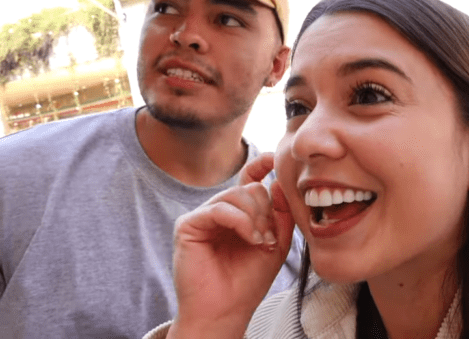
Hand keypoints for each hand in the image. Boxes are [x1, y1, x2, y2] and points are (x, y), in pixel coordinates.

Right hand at [167, 153, 294, 338]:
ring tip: (259, 241)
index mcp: (239, 214)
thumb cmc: (248, 280)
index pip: (249, 180)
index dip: (261, 165)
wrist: (226, 310)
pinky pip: (219, 209)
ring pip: (236, 195)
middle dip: (266, 211)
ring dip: (255, 218)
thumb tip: (279, 182)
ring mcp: (202, 216)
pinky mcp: (188, 225)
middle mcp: (219, 211)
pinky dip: (239, 221)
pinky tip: (249, 238)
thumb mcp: (276, 243)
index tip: (275, 159)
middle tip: (268, 237)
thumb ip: (281, 214)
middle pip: (250, 188)